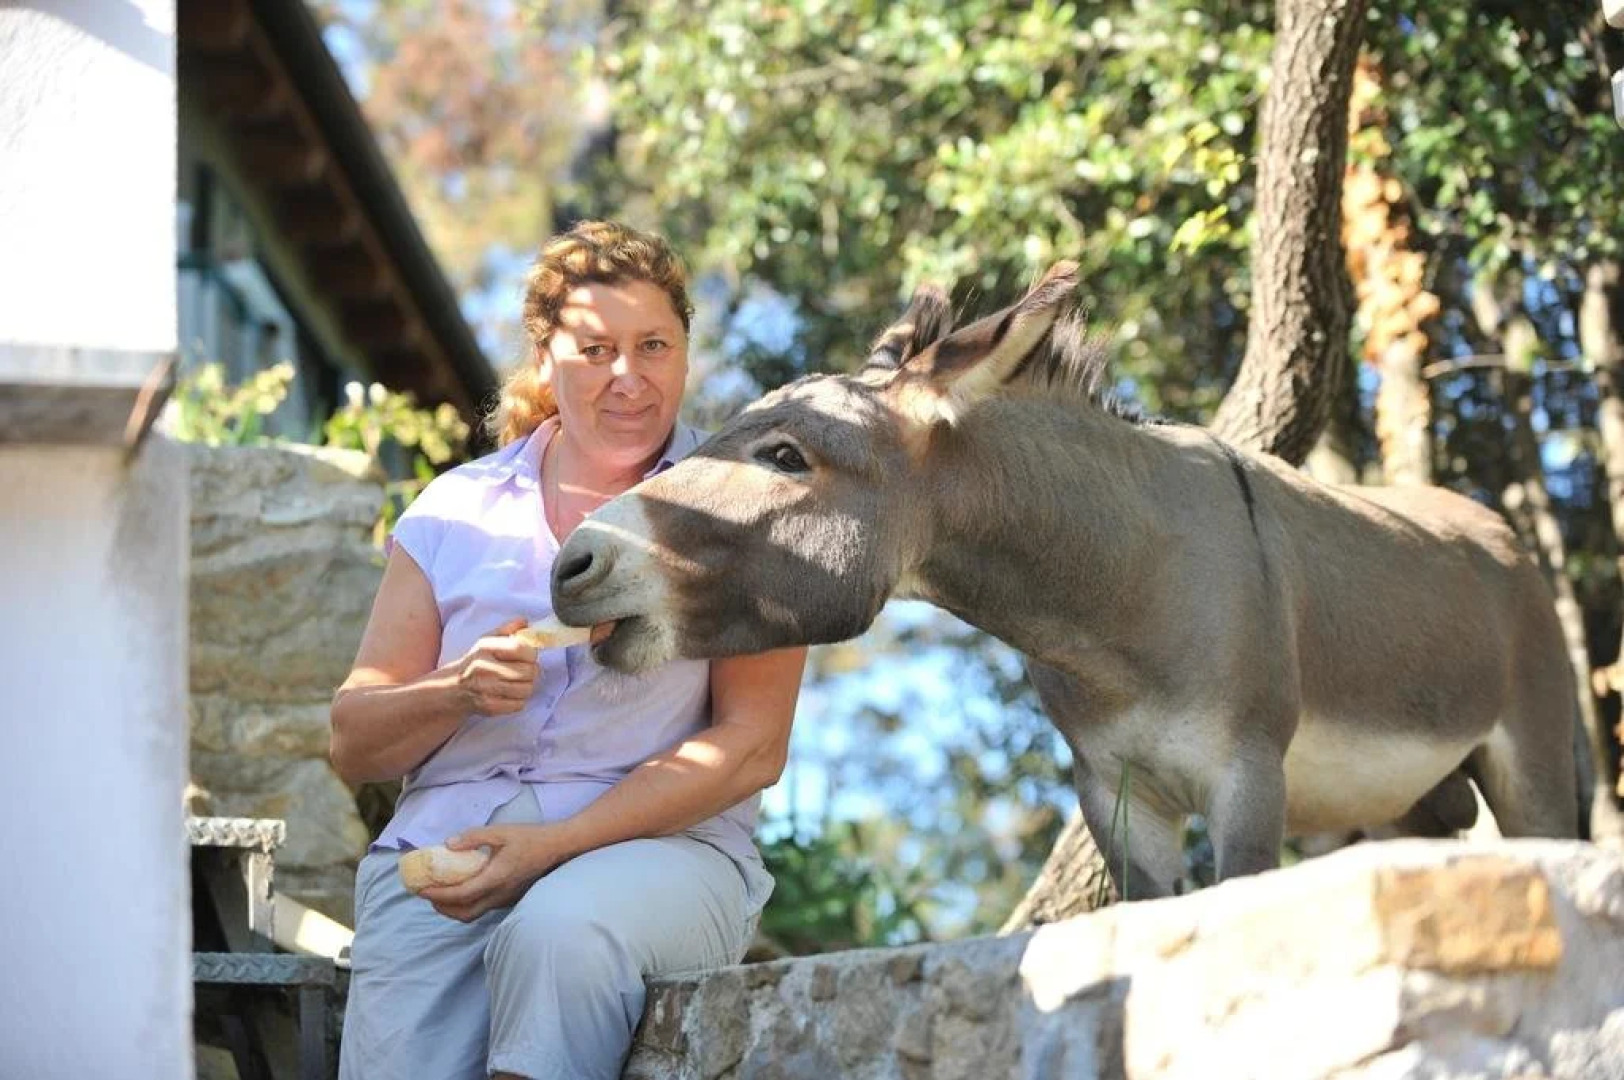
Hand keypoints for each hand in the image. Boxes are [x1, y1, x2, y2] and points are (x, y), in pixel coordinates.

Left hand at [419, 823, 573, 921]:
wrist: (558, 848)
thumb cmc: (530, 838)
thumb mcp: (501, 832)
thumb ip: (474, 837)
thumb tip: (448, 844)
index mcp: (495, 878)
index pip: (460, 894)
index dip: (437, 895)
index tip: (421, 889)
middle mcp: (499, 894)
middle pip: (464, 913)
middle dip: (442, 908)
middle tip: (427, 894)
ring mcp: (505, 899)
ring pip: (474, 913)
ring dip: (454, 908)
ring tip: (441, 893)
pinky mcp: (509, 898)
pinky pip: (483, 907)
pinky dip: (467, 903)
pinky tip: (463, 888)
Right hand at [452, 617, 539, 716]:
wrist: (453, 687)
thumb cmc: (475, 662)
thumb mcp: (487, 641)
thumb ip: (507, 629)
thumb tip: (525, 622)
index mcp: (485, 648)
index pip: (520, 647)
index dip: (531, 652)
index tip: (528, 655)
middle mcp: (484, 667)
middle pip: (529, 671)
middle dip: (532, 671)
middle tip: (524, 670)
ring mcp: (486, 689)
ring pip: (527, 689)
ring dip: (527, 686)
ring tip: (517, 682)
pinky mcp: (489, 706)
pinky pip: (519, 705)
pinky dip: (518, 700)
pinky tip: (509, 694)